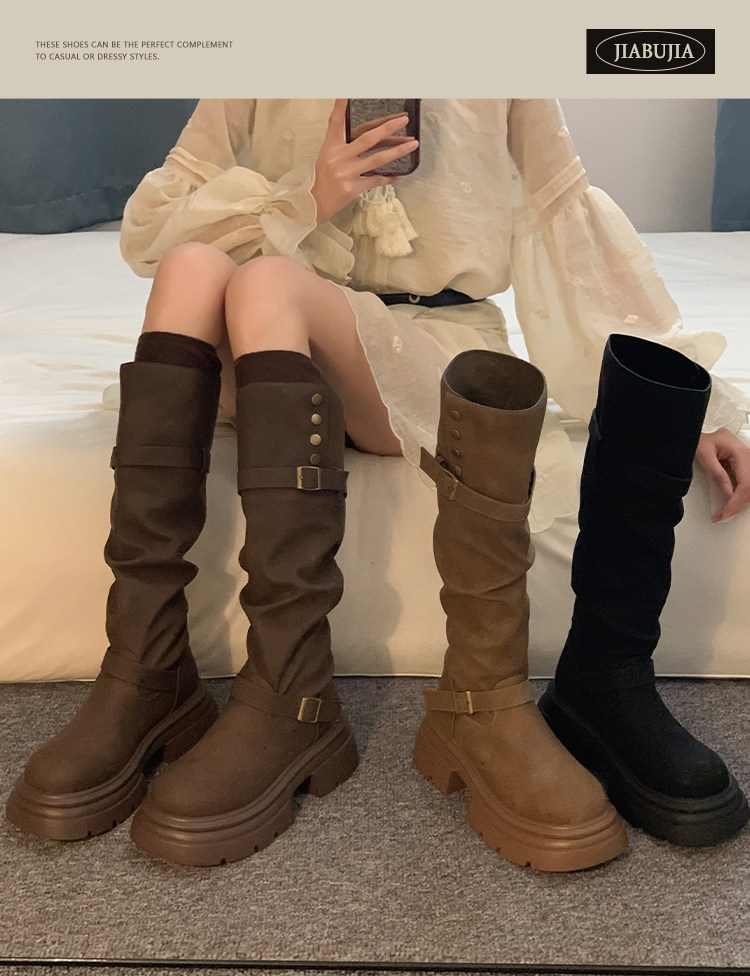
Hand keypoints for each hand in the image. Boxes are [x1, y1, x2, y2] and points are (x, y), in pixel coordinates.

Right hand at [311, 99, 418, 223]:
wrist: (315, 203)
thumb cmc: (323, 177)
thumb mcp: (327, 155)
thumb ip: (343, 143)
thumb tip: (367, 133)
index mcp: (331, 147)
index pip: (336, 122)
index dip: (340, 107)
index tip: (345, 92)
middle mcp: (339, 157)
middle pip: (367, 139)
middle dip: (387, 128)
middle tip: (404, 120)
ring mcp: (347, 173)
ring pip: (377, 159)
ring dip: (397, 151)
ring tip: (412, 144)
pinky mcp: (353, 188)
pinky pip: (376, 180)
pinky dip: (388, 177)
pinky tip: (399, 174)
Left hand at [695, 428, 749, 522]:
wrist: (702, 426)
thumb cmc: (702, 435)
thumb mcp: (704, 454)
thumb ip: (717, 474)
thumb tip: (728, 492)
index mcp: (741, 453)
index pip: (746, 484)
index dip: (736, 502)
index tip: (725, 512)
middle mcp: (748, 457)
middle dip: (737, 506)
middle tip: (721, 516)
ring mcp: (747, 461)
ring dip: (738, 502)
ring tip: (723, 512)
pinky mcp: (742, 465)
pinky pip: (745, 484)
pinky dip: (738, 496)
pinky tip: (728, 503)